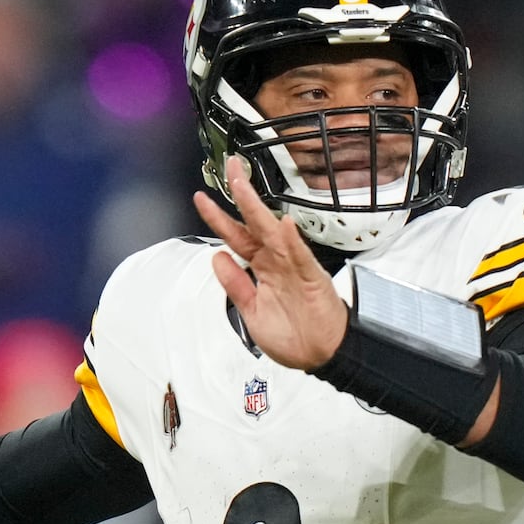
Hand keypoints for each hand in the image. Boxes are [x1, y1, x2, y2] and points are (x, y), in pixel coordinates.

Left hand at [193, 156, 348, 369]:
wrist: (322, 355)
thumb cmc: (293, 336)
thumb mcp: (252, 312)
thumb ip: (236, 285)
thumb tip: (217, 258)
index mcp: (263, 268)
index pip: (237, 237)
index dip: (219, 218)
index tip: (201, 199)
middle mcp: (277, 261)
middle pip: (255, 222)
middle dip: (241, 195)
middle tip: (230, 168)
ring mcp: (294, 267)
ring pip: (273, 232)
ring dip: (258, 209)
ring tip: (243, 187)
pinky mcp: (311, 279)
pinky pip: (301, 258)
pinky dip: (293, 242)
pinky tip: (285, 226)